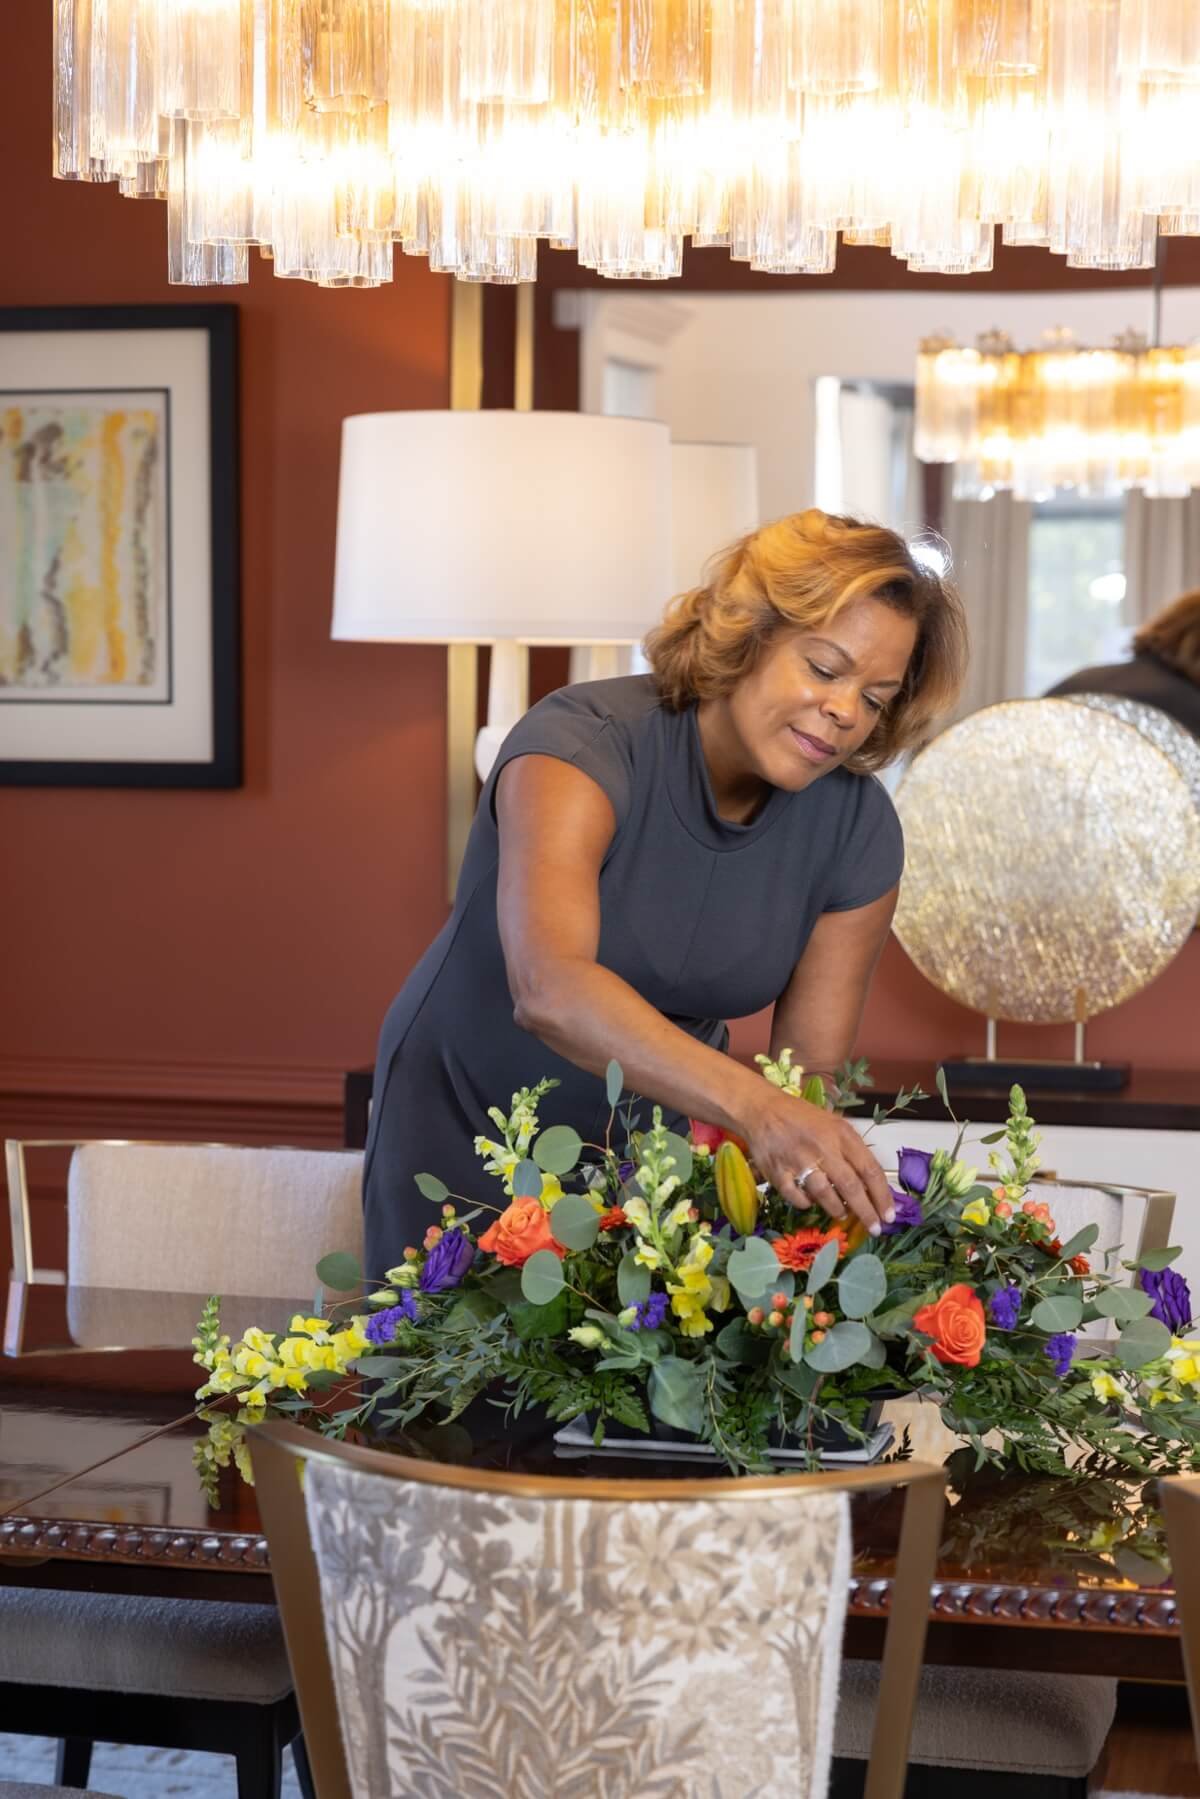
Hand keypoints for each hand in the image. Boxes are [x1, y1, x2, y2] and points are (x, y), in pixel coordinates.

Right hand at [744, 1092, 895, 1236]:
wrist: (762, 1109)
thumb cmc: (802, 1118)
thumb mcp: (834, 1125)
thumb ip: (852, 1151)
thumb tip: (872, 1186)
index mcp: (841, 1134)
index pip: (870, 1169)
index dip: (882, 1196)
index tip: (890, 1215)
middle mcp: (823, 1147)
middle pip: (851, 1187)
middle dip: (866, 1212)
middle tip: (875, 1229)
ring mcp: (799, 1160)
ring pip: (825, 1195)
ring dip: (837, 1210)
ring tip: (842, 1214)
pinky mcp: (777, 1171)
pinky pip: (797, 1198)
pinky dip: (806, 1204)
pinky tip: (810, 1201)